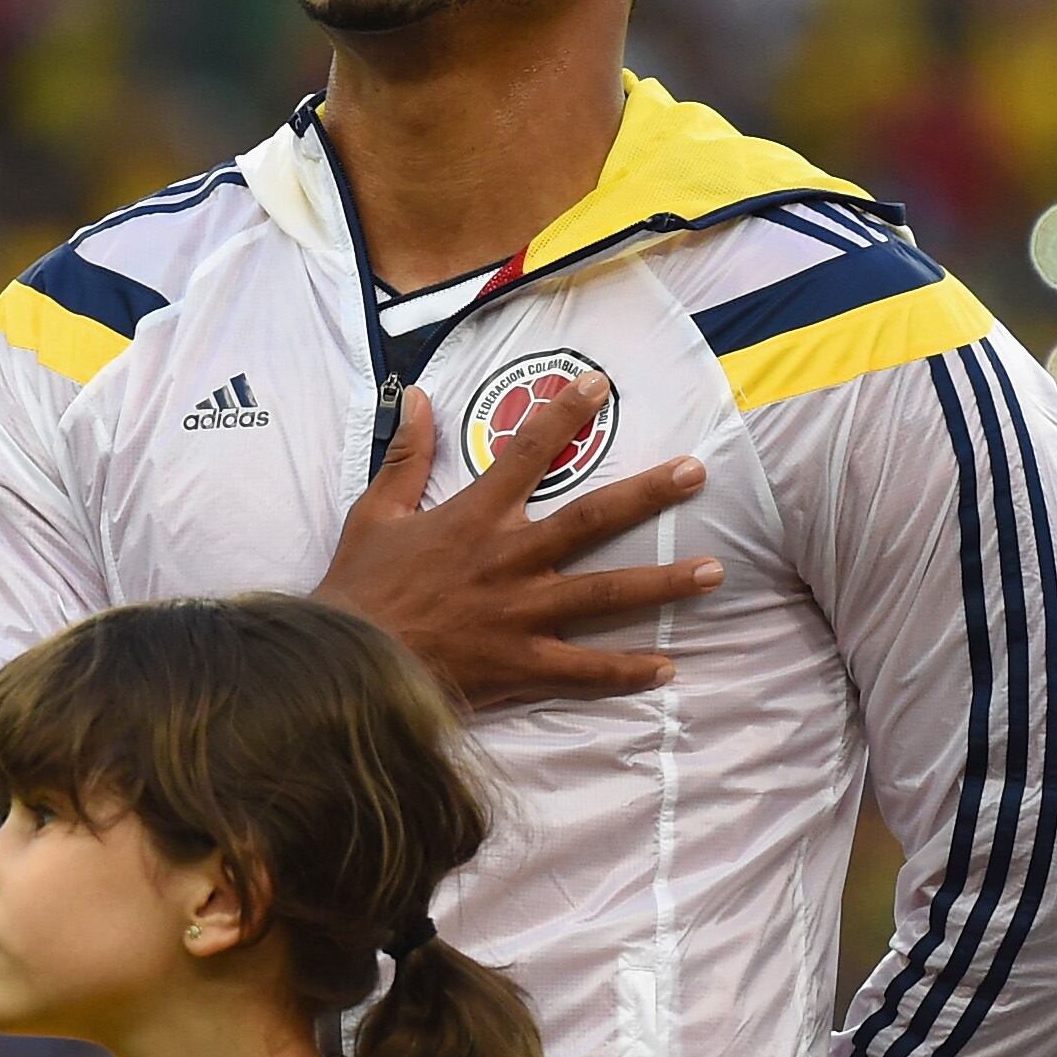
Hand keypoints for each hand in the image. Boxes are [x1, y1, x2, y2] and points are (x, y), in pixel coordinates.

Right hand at [311, 379, 719, 708]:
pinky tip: (667, 668)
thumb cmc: (359, 589)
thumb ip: (406, 456)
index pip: (528, 451)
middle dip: (648, 494)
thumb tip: (422, 396)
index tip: (600, 385)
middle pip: (591, 518)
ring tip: (714, 572)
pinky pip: (583, 670)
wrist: (342, 665)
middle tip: (695, 473)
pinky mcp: (520, 666)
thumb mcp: (374, 514)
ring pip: (605, 595)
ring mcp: (520, 616)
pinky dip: (625, 671)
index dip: (566, 413)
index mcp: (474, 517)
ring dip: (662, 583)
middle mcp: (508, 560)